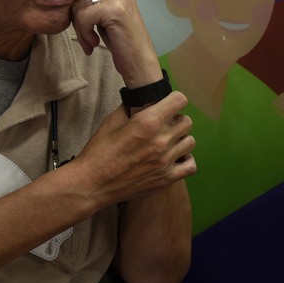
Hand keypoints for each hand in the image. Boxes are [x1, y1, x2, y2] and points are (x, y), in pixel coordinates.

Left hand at [71, 0, 162, 86]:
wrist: (139, 61)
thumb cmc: (120, 39)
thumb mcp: (103, 12)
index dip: (74, 1)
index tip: (81, 20)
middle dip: (75, 16)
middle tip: (85, 34)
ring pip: (77, 5)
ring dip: (79, 28)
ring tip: (90, 40)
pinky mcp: (114, 9)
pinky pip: (83, 17)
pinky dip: (84, 33)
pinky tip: (94, 42)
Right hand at [73, 91, 195, 206]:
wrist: (92, 184)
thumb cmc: (98, 151)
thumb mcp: (111, 121)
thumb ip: (129, 107)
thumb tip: (139, 98)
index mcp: (148, 121)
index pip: (179, 101)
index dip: (174, 100)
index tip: (167, 104)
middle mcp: (161, 140)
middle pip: (187, 121)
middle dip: (176, 120)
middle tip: (164, 124)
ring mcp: (166, 161)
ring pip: (190, 142)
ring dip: (181, 139)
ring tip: (168, 142)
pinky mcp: (166, 178)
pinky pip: (191, 165)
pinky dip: (186, 160)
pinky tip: (175, 158)